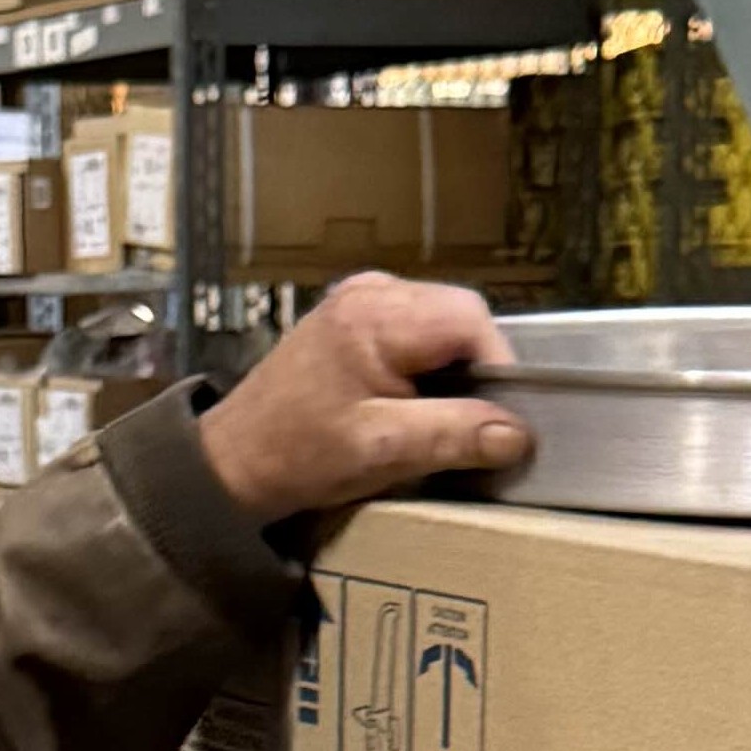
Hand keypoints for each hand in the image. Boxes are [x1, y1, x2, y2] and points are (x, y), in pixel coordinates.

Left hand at [196, 274, 527, 522]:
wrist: (234, 459)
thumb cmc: (298, 455)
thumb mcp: (381, 452)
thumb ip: (451, 435)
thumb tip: (516, 433)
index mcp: (376, 315)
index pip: (471, 320)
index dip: (497, 367)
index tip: (498, 419)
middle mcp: (371, 291)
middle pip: (460, 316)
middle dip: (474, 369)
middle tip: (466, 423)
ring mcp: (361, 298)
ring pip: (442, 322)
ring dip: (451, 369)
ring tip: (434, 415)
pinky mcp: (354, 315)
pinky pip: (416, 329)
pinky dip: (426, 364)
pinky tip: (410, 401)